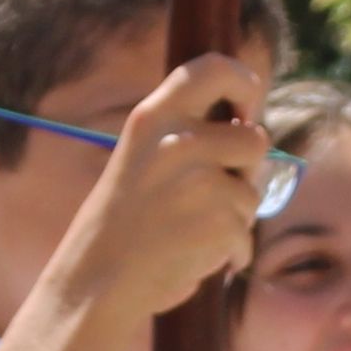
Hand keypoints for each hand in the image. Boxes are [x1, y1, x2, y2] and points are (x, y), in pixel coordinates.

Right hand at [42, 55, 280, 338]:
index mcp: (153, 116)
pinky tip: (195, 257)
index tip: (248, 108)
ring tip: (187, 229)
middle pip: (254, 139)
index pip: (214, 68)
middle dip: (246, 169)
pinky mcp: (219, 222)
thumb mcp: (141, 158)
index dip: (244, 82)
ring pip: (251, 192)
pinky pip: (246, 232)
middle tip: (211, 192)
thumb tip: (250, 126)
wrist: (96, 281)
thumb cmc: (124, 222)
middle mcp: (179, 141)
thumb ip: (186, 135)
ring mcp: (201, 182)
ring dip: (233, 215)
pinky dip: (230, 251)